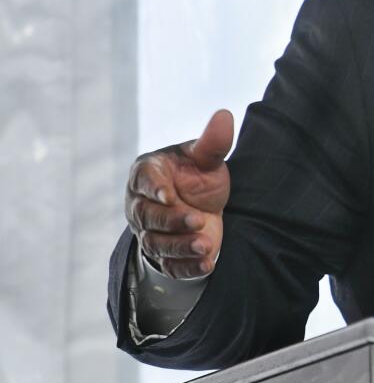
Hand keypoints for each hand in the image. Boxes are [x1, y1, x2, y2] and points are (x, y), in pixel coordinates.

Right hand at [125, 110, 233, 278]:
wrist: (202, 207)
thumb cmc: (197, 176)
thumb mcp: (206, 159)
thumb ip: (212, 142)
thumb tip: (224, 115)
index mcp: (147, 173)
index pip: (144, 180)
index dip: (154, 188)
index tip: (169, 195)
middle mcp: (141, 204)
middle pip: (148, 217)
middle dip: (172, 221)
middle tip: (197, 220)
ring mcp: (149, 232)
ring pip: (157, 243)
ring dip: (180, 246)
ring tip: (206, 244)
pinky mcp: (164, 256)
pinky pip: (170, 265)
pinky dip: (187, 267)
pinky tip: (207, 264)